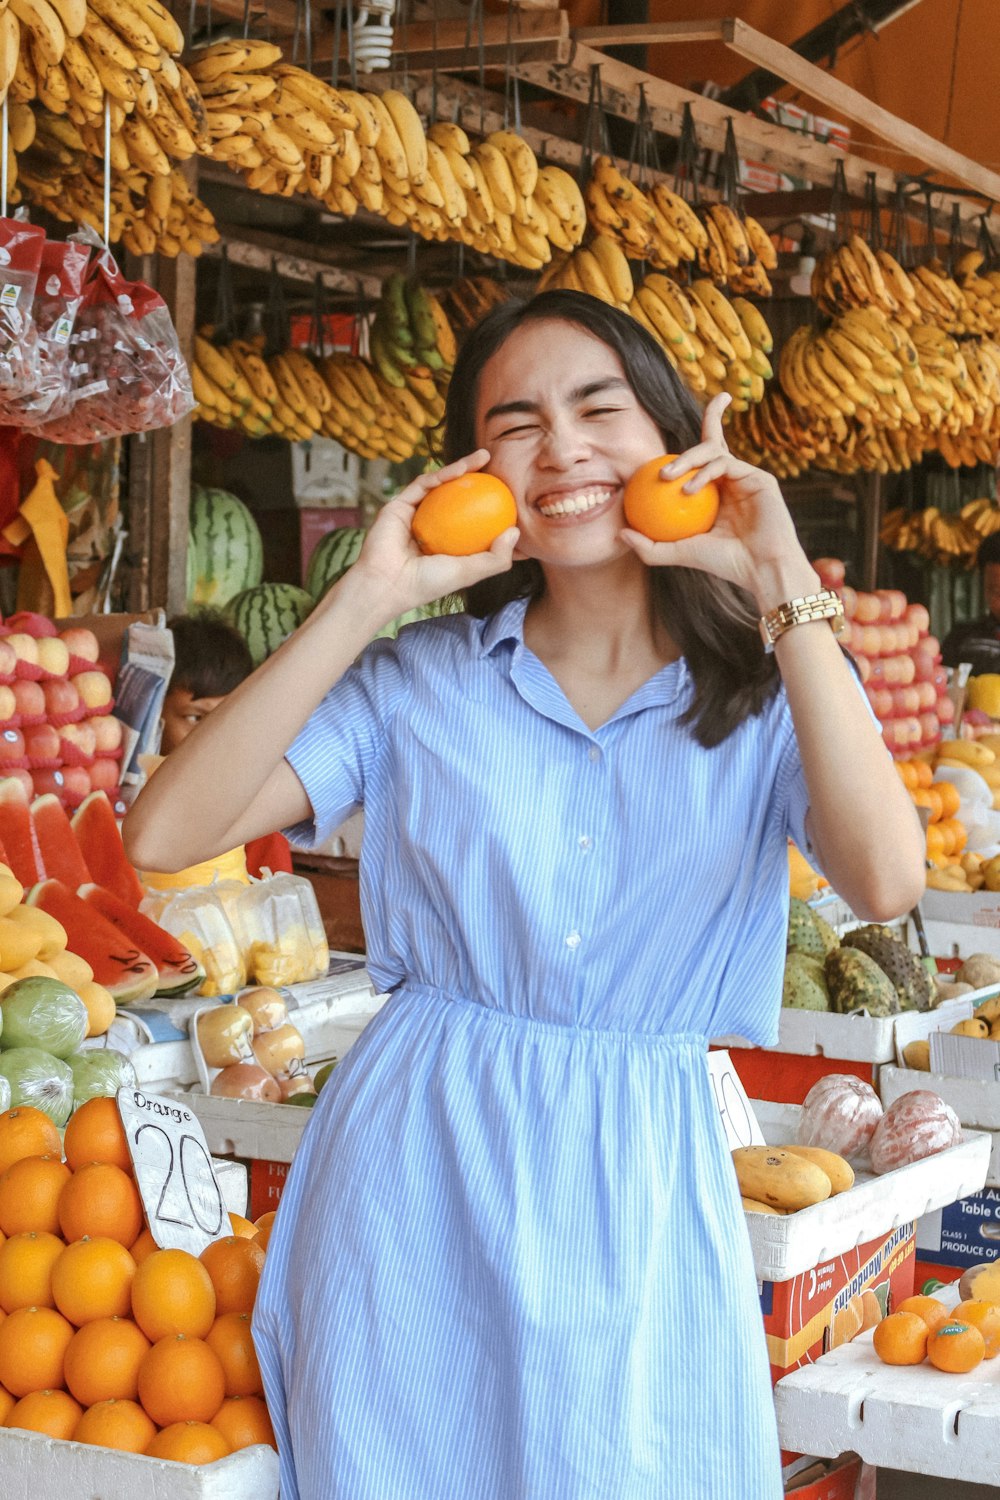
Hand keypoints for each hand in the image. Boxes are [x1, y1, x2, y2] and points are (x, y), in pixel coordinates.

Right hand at [349, 449, 519, 614]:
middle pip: (461, 500)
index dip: (495, 514)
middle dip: (481, 482)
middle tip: (501, 470)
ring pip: (443, 487)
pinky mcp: (400, 505)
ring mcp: (416, 515)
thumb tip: (516, 532)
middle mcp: (433, 528)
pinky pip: (424, 484)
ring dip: (463, 468)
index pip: (475, 526)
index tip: (518, 505)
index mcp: (448, 546)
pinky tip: (462, 467)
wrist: (386, 582)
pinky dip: (442, 474)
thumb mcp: (469, 572)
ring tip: (484, 457)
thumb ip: (496, 557)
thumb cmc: (428, 582)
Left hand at [619, 394, 817, 609]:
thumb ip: (649, 546)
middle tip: (660, 473)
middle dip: (684, 452)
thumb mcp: (678, 554)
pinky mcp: (759, 478)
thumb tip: (620, 533)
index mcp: (716, 493)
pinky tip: (689, 488)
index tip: (658, 456)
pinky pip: (725, 464)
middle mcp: (732, 481)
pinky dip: (705, 473)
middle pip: (709, 446)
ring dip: (687, 461)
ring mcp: (746, 477)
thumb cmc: (723, 565)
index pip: (698, 464)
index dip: (684, 450)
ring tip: (667, 478)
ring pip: (713, 451)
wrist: (760, 569)